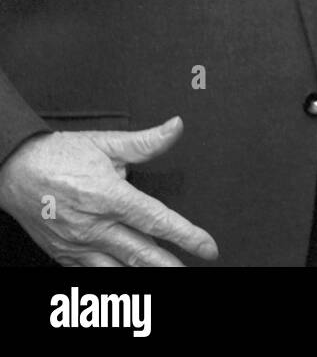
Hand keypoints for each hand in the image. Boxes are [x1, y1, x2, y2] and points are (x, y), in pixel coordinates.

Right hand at [0, 116, 217, 266]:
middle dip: (170, 265)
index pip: (157, 220)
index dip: (186, 235)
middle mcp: (94, 225)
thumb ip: (145, 142)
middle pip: (141, 252)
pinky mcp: (64, 254)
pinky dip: (114, 279)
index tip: (207, 246)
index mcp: (109, 197)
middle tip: (194, 271)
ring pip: (118, 269)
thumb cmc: (59, 155)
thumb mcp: (106, 142)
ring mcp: (77, 244)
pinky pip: (93, 273)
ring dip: (145, 276)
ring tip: (167, 280)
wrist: (14, 170)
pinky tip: (128, 279)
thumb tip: (176, 127)